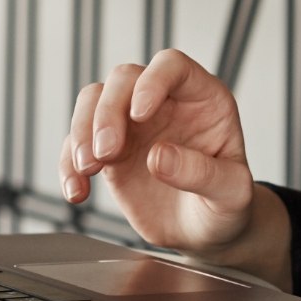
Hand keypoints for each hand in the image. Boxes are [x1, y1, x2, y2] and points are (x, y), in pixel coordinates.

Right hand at [60, 51, 290, 286]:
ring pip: (93, 101)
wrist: (207, 234)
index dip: (152, 81)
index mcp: (203, 99)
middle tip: (106, 153)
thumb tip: (159, 157)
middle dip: (107, 112)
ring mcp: (133, 125)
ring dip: (81, 131)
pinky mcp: (109, 152)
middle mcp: (165, 103)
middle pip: (123, 79)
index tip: (140, 114)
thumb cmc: (227, 206)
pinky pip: (76, 144)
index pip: (172, 66)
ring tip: (87, 169)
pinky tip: (77, 191)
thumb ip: (202, 174)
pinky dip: (68, 164)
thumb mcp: (232, 194)